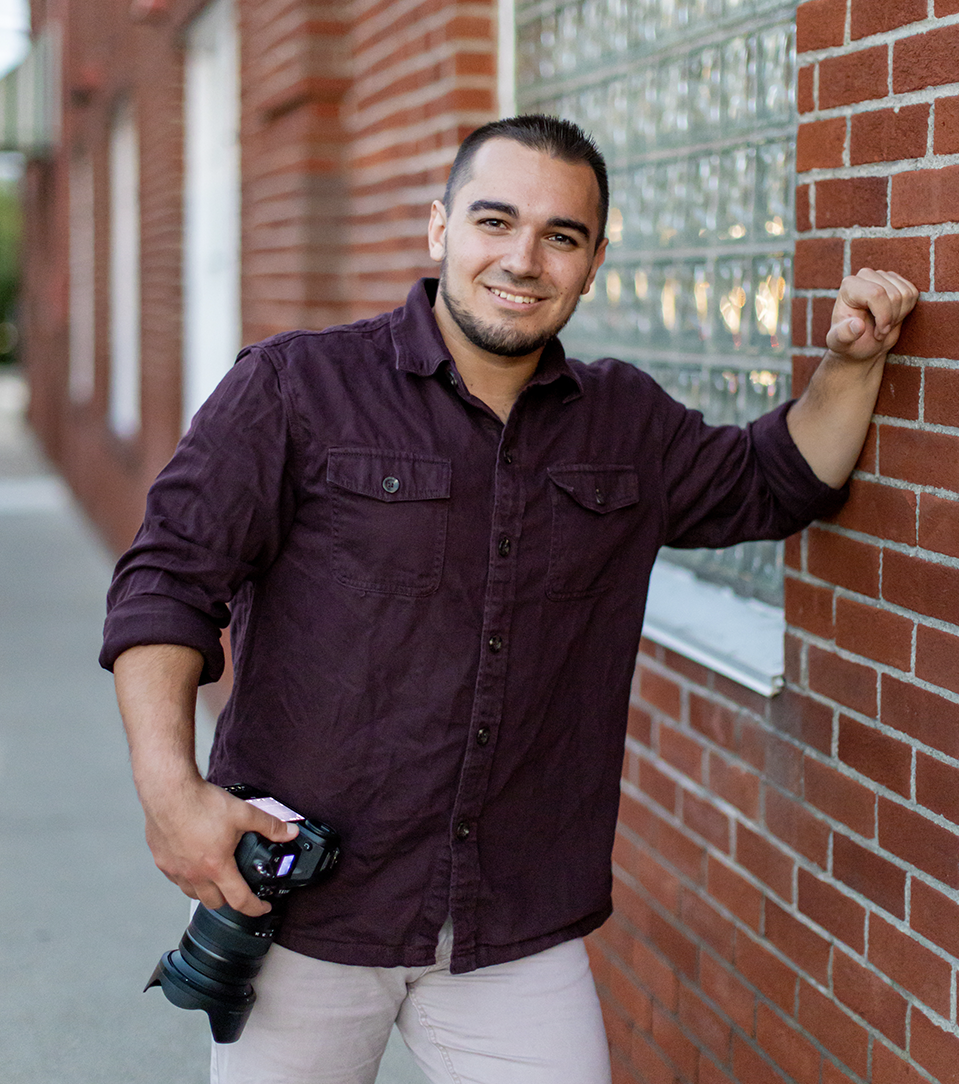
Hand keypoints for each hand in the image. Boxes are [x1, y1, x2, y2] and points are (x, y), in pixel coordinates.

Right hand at [141, 777, 298, 916]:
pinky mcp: (162, 861)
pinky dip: (188, 878)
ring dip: (206, 891)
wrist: (168, 792)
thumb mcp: (243, 813)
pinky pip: (176, 880)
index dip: (256, 909)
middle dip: (230, 900)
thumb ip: (269, 825)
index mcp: (216, 866)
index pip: (239, 900)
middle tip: (239, 889)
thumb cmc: (200, 802)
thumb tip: (290, 832)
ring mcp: (175, 870)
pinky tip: (194, 864)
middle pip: (214, 903)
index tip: (263, 909)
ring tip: (217, 878)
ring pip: (193, 894)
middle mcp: (194, 874)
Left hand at [826, 268, 918, 362]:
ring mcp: (883, 276)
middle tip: (881, 331)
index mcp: (849, 286)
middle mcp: (865, 276)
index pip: (876, 294)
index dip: (883, 316)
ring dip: (899, 315)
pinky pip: (913, 293)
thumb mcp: (841, 343)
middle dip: (891, 318)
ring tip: (885, 324)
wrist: (862, 343)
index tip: (879, 333)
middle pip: (894, 295)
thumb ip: (844, 335)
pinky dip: (907, 310)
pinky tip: (893, 317)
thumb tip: (857, 324)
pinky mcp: (897, 281)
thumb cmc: (849, 342)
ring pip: (906, 294)